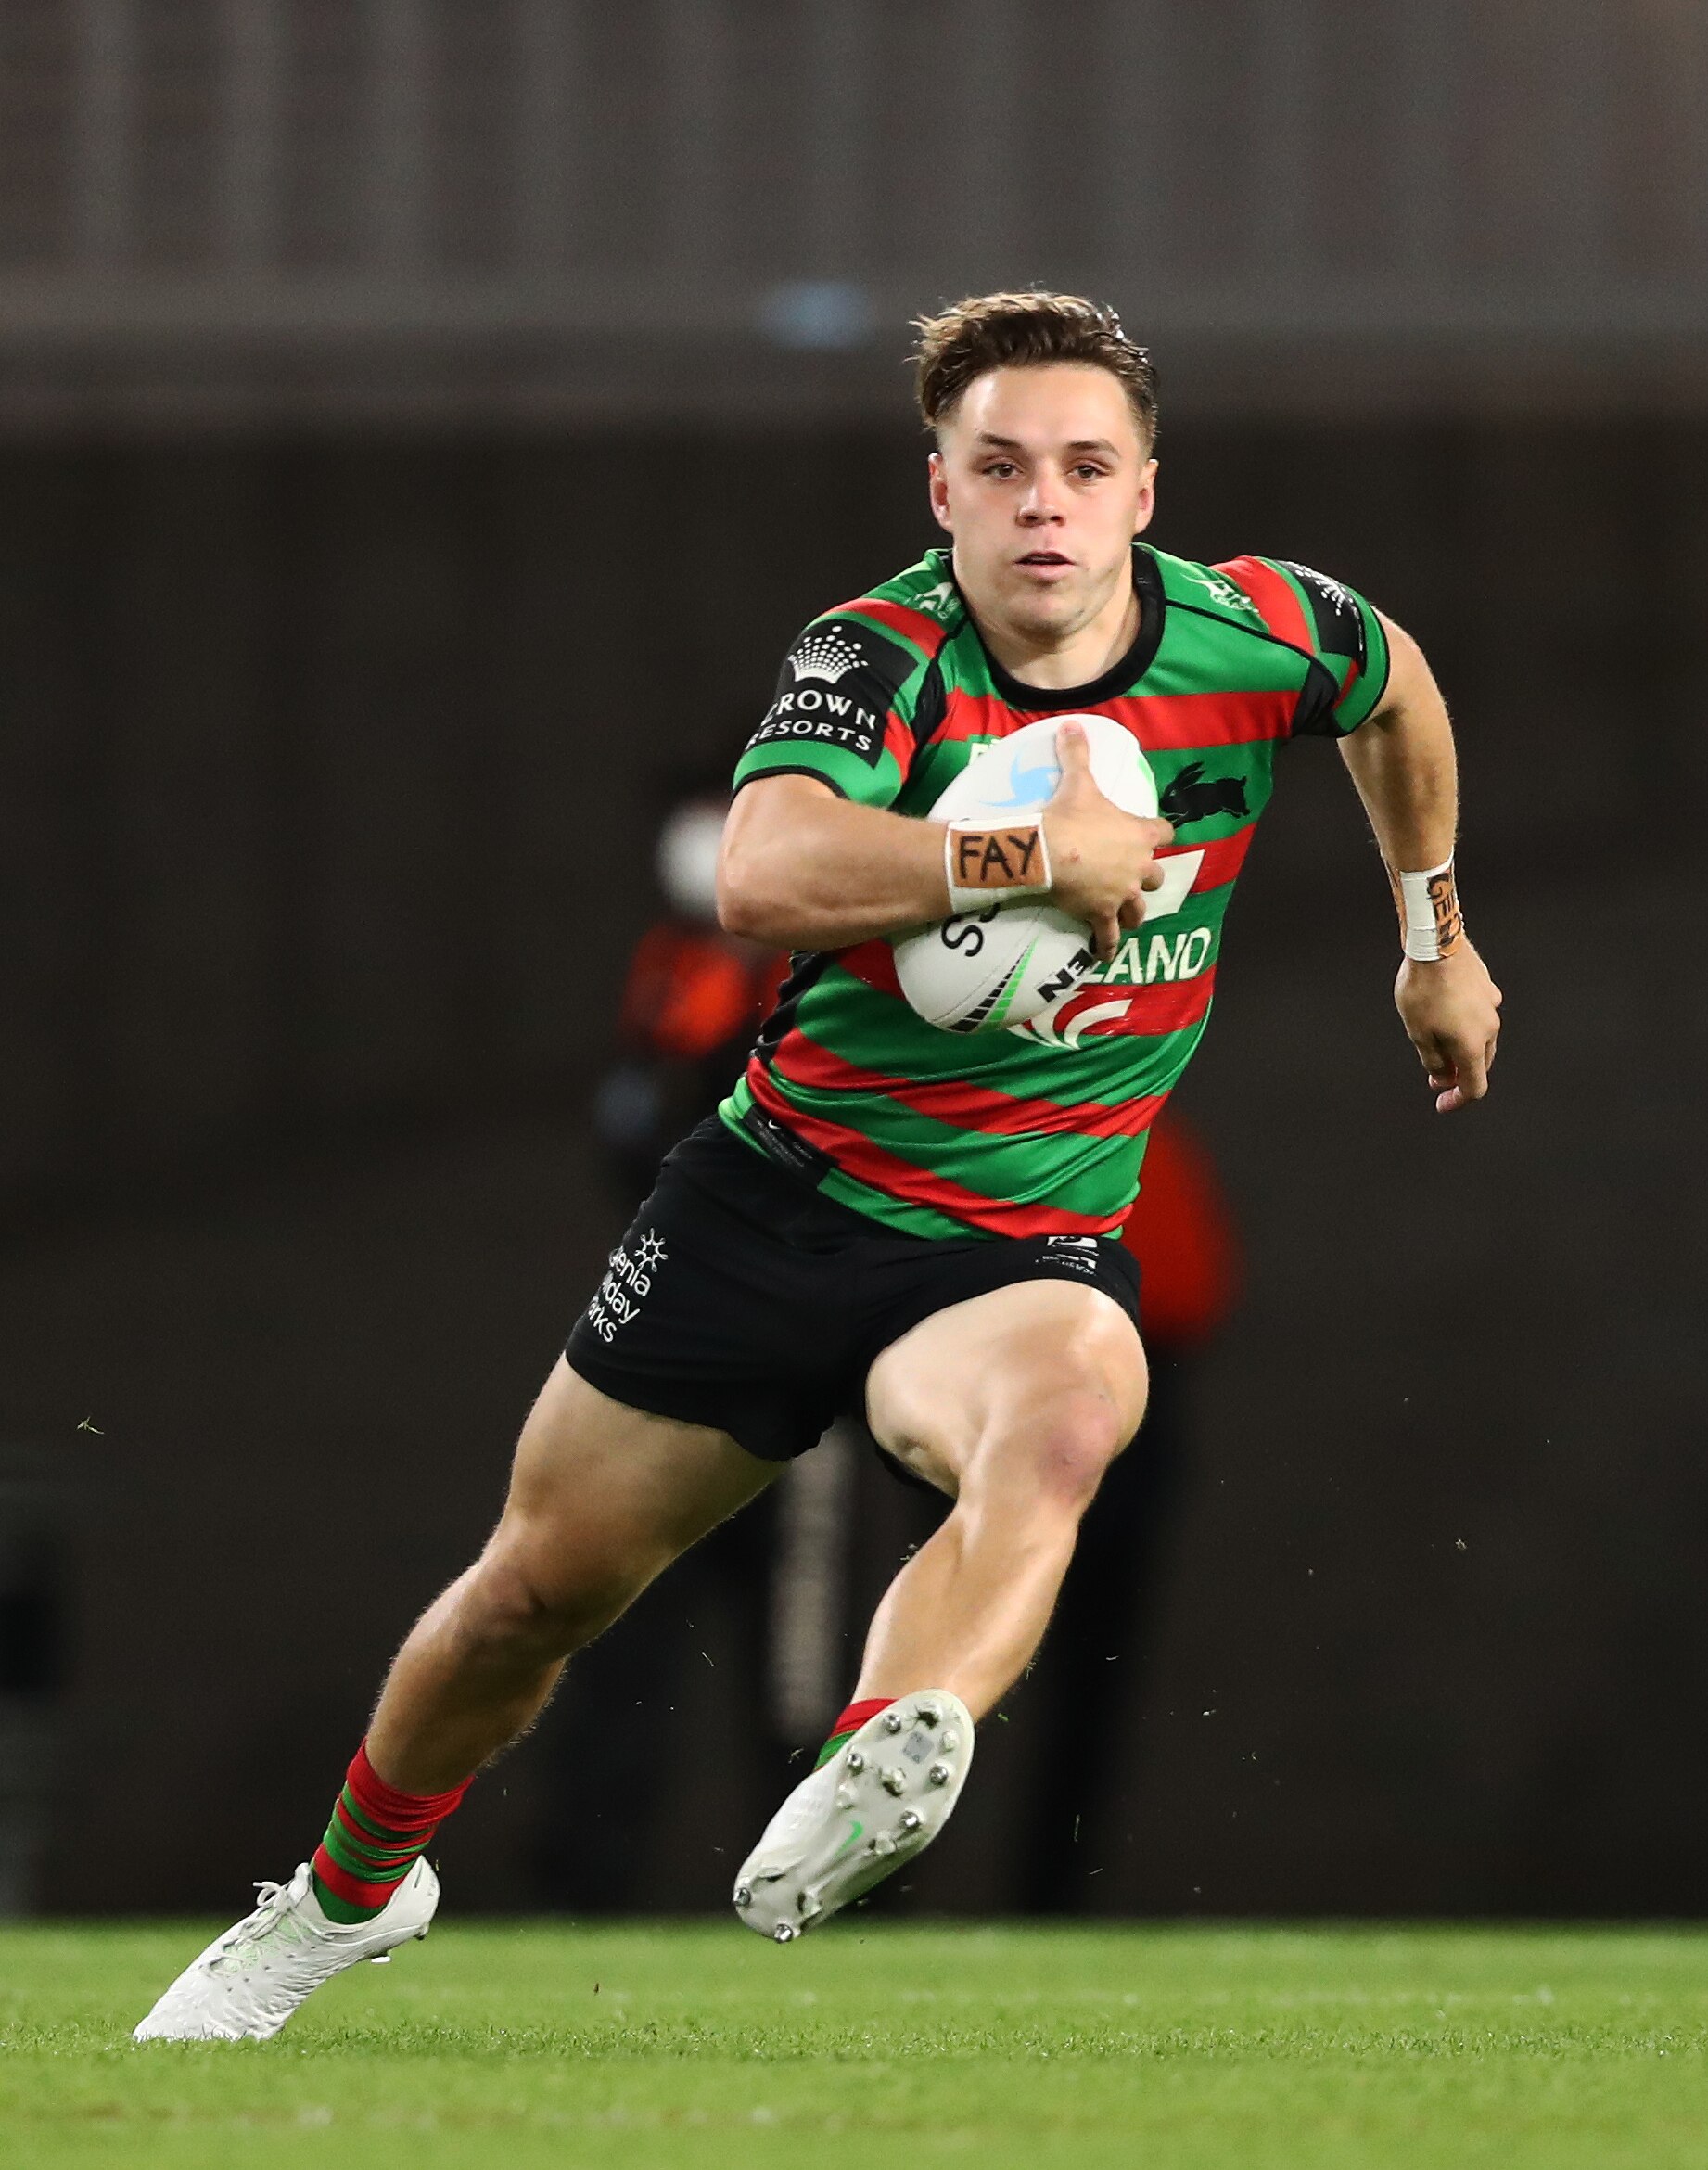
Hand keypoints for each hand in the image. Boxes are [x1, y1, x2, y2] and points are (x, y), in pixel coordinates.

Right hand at [1042, 723, 1174, 960]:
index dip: (1160, 833)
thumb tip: (1072, 723)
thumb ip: (1078, 754)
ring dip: (1133, 912)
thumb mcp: (1077, 781)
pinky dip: (1107, 946)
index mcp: (1139, 833)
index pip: (1164, 832)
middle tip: (1134, 878)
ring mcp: (1123, 893)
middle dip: (1147, 877)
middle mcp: (1138, 866)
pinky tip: (1105, 955)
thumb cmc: (1069, 815)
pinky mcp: (1102, 914)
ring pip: (1138, 909)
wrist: (1050, 851)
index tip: (1155, 835)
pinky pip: (1109, 936)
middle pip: (1156, 875)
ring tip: (1126, 917)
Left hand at [1395, 941, 1502, 1112]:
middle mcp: (1489, 1027)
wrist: (1435, 944)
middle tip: (1434, 1073)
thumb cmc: (1423, 989)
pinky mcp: (1487, 987)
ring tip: (1434, 1038)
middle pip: (1479, 1063)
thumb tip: (1443, 1078)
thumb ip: (1433, 1061)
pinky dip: (1465, 1023)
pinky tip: (1444, 1011)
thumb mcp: (1418, 1033)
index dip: (1458, 1100)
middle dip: (1458, 1072)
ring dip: (1461, 1046)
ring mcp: (1491, 1005)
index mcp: (1473, 1045)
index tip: (1442, 1103)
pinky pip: (1479, 1013)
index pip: (1475, 1086)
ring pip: (1481, 1037)